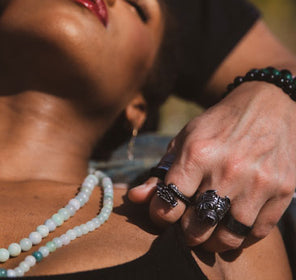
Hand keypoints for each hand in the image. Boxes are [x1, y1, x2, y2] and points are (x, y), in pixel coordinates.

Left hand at [129, 81, 295, 251]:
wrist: (268, 104)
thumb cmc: (218, 125)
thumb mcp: (184, 140)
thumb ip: (160, 172)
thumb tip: (135, 198)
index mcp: (196, 155)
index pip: (168, 205)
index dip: (161, 216)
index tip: (164, 215)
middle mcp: (227, 170)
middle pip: (198, 226)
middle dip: (186, 235)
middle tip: (186, 231)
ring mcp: (257, 182)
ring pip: (228, 236)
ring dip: (213, 244)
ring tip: (207, 237)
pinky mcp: (282, 190)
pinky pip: (257, 232)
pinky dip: (242, 239)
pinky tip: (232, 230)